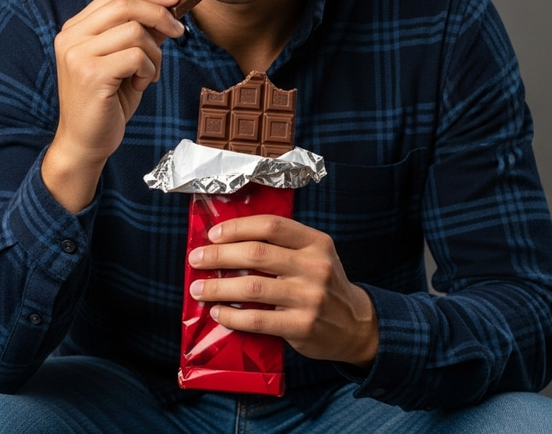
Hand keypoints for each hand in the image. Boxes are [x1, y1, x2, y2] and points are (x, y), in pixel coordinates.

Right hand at [42, 0, 184, 212]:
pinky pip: (136, 56)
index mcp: (76, 28)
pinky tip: (140, 85)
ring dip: (154, 54)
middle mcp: (71, 37)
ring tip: (148, 74)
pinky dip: (149, 70)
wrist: (85, 142)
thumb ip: (139, 33)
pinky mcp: (91, 74)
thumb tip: (169, 8)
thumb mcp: (125, 61)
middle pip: (125, 5)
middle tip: (178, 32)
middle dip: (160, 15)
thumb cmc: (107, 102)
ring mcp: (78, 55)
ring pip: (135, 31)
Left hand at [188, 215, 378, 368]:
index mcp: (315, 242)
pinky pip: (258, 320)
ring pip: (252, 287)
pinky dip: (232, 316)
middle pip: (257, 254)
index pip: (271, 225)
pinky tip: (218, 313)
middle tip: (196, 259)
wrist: (356, 325)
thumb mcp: (315, 255)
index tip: (214, 234)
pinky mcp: (302, 326)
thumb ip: (283, 245)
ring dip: (218, 288)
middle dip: (219, 255)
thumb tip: (229, 240)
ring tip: (198, 289)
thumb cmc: (324, 284)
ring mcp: (310, 297)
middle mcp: (314, 266)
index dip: (238, 227)